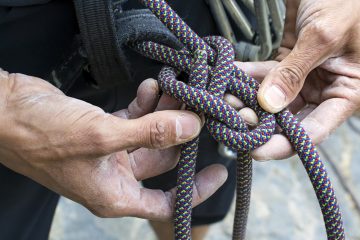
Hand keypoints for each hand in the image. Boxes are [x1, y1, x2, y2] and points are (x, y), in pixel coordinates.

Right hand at [0, 70, 226, 219]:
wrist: (5, 112)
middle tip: (200, 110)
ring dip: (165, 113)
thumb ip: (150, 133)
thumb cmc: (42, 136)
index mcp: (115, 194)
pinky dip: (146, 104)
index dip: (196, 189)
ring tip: (179, 90)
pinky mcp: (103, 128)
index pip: (166, 203)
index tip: (219, 170)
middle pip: (162, 159)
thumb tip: (191, 127)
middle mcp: (115, 176)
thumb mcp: (102, 137)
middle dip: (181, 133)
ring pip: (150, 134)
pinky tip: (153, 86)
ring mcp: (109, 151)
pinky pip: (134, 118)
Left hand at [235, 0, 359, 159]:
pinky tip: (227, 78)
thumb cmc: (348, 1)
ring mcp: (302, 78)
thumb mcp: (324, 35)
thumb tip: (269, 104)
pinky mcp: (285, 64)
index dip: (283, 145)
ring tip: (222, 98)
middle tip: (230, 118)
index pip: (313, 132)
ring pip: (269, 100)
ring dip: (245, 100)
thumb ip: (295, 71)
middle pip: (287, 120)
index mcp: (346, 93)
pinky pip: (262, 75)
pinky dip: (245, 77)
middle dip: (257, 122)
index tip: (253, 149)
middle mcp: (323, 91)